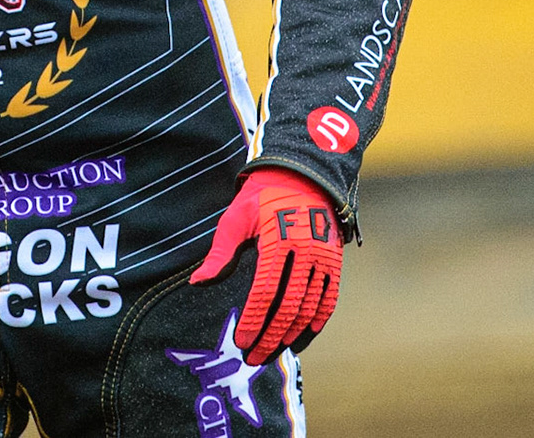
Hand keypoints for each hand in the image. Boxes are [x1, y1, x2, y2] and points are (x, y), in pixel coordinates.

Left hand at [189, 168, 343, 364]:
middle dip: (270, 336)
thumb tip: (198, 283)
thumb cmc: (261, 197)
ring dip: (291, 335)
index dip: (253, 321)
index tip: (242, 342)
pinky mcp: (334, 261)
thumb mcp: (236, 218)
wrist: (302, 174)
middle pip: (288, 306)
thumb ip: (220, 253)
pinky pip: (328, 299)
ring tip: (273, 353)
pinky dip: (316, 322)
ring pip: (309, 307)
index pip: (264, 291)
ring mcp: (324, 257)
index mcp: (278, 239)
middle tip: (254, 358)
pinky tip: (301, 339)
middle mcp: (306, 251)